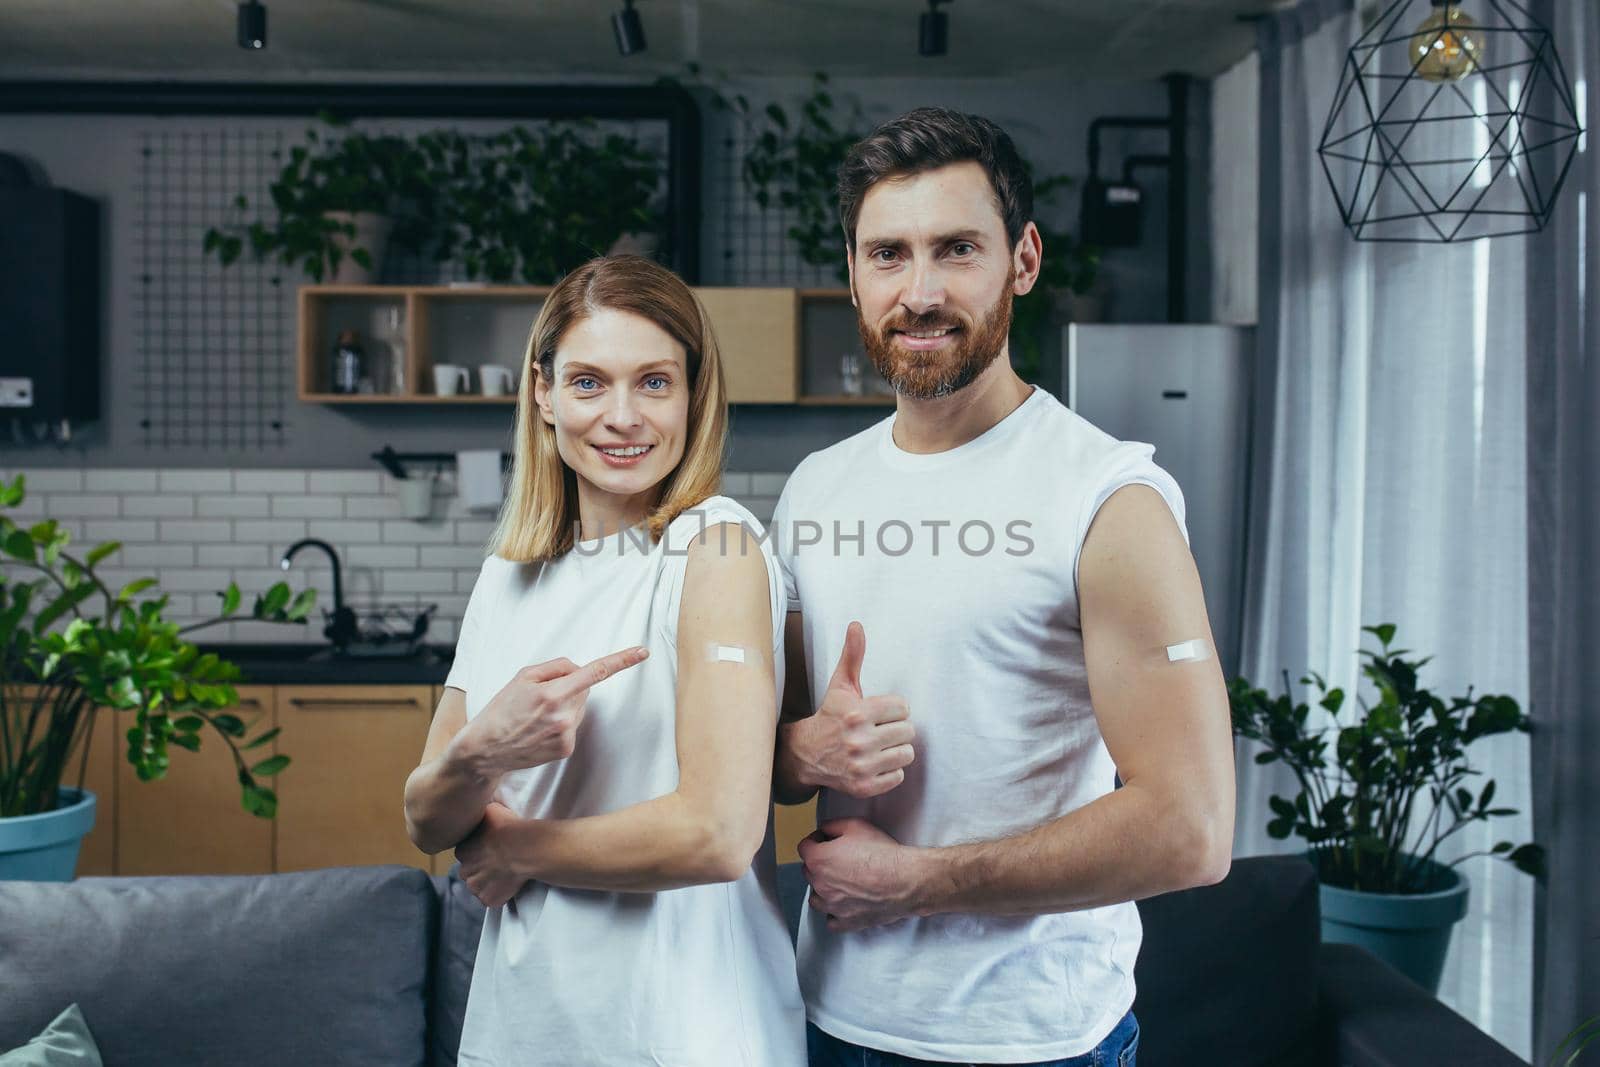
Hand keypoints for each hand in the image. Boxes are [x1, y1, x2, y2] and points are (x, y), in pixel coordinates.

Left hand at [456, 801, 531, 908]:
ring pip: (478, 888)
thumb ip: (480, 815)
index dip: (477, 852)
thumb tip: (477, 808)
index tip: (490, 850)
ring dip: (487, 883)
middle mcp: (464, 870)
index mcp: (462, 850)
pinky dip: (497, 895)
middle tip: (497, 863)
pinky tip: (508, 885)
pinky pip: (490, 900)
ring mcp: (476, 887)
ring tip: (504, 875)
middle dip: (479, 870)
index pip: (465, 854)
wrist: (526, 848)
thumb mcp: (491, 810)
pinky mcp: (489, 900)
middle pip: (469, 872)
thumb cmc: (510, 827)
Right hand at [457, 647, 648, 776]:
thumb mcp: (522, 676)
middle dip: (569, 687)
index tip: (643, 652)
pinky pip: (573, 726)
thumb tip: (579, 669)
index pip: (595, 672)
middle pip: (584, 689)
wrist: (486, 749)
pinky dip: (561, 723)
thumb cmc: (502, 709)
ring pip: (579, 708)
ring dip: (565, 706)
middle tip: (539, 698)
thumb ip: (555, 667)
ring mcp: (567, 734)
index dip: (622, 661)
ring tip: (536, 716)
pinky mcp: (566, 749)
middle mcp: (564, 715)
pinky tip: (540, 730)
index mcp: (552, 693)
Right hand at [790, 622, 913, 797]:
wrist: (806, 754)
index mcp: (857, 713)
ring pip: (906, 754)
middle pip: (907, 732)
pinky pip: (898, 776)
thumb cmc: (830, 716)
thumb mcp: (841, 685)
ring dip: (896, 750)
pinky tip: (875, 763)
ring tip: (880, 746)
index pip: (903, 708)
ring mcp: (861, 766)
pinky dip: (890, 771)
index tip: (880, 713)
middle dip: (896, 729)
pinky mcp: (863, 786)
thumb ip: (852, 655)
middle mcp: (858, 740)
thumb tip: (856, 625)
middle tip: (880, 730)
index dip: (893, 709)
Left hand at [797, 818, 920, 931]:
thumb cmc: (882, 853)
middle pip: (809, 871)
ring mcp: (832, 906)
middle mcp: (820, 884)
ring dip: (824, 889)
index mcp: (818, 859)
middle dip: (820, 863)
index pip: (805, 847)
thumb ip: (832, 826)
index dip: (817, 840)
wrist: (905, 879)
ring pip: (816, 898)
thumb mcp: (855, 825)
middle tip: (840, 858)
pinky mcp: (846, 921)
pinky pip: (832, 920)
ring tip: (841, 882)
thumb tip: (824, 830)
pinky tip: (846, 903)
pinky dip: (835, 912)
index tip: (828, 840)